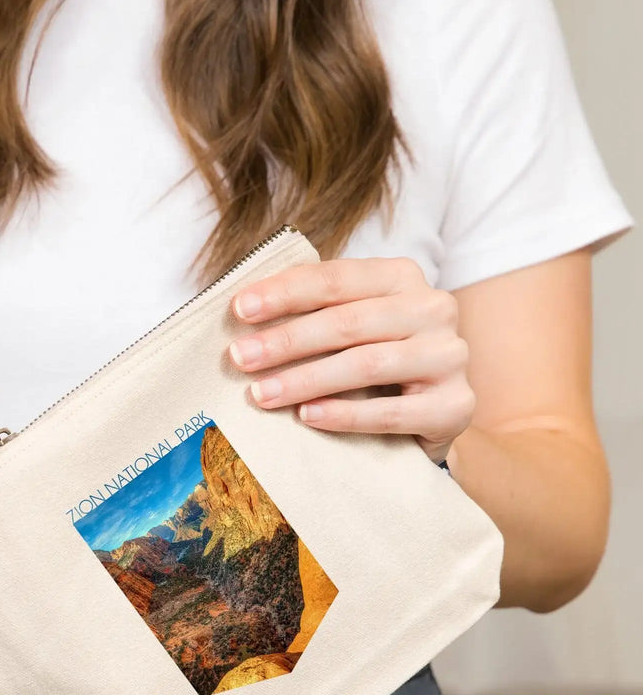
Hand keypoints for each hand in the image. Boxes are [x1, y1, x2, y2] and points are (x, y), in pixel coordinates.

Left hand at [228, 257, 474, 462]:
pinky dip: (345, 415)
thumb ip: (311, 312)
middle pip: (348, 321)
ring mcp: (450, 356)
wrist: (430, 415)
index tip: (239, 310)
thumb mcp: (347, 327)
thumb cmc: (374, 364)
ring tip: (262, 394)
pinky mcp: (456, 405)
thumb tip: (240, 313)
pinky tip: (307, 417)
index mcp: (401, 277)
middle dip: (286, 340)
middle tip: (240, 358)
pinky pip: (392, 412)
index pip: (335, 279)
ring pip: (367, 364)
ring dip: (306, 379)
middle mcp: (433, 308)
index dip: (284, 293)